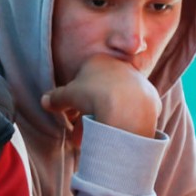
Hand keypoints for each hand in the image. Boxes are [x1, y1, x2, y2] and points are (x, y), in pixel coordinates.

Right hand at [41, 53, 160, 137]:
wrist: (127, 108)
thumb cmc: (93, 95)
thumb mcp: (67, 96)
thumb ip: (55, 97)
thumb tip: (44, 100)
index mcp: (99, 60)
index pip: (83, 75)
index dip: (75, 94)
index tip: (71, 110)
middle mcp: (121, 66)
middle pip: (101, 88)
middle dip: (90, 108)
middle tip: (82, 127)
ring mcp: (138, 81)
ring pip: (118, 100)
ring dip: (106, 116)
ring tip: (97, 136)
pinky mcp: (151, 98)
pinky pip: (133, 110)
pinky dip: (124, 120)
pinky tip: (116, 132)